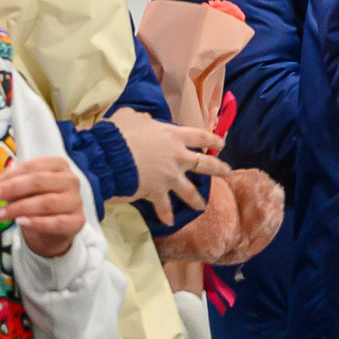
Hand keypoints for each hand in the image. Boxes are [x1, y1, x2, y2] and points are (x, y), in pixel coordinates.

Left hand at [0, 154, 89, 257]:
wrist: (56, 229)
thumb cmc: (39, 201)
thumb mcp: (26, 190)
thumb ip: (13, 184)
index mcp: (59, 165)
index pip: (32, 167)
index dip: (10, 176)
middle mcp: (71, 180)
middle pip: (39, 182)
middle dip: (12, 189)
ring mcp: (76, 201)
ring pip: (46, 202)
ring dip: (18, 208)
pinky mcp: (78, 221)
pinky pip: (56, 222)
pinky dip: (36, 222)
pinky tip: (20, 222)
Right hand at [106, 104, 226, 214]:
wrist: (111, 156)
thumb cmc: (120, 133)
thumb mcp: (131, 116)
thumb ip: (141, 118)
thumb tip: (144, 119)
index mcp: (173, 136)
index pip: (200, 136)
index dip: (212, 139)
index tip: (221, 143)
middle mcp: (177, 157)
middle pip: (203, 164)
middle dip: (217, 168)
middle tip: (227, 171)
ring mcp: (170, 177)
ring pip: (189, 190)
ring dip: (196, 199)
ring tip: (202, 206)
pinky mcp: (157, 192)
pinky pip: (164, 206)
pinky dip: (166, 215)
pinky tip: (169, 222)